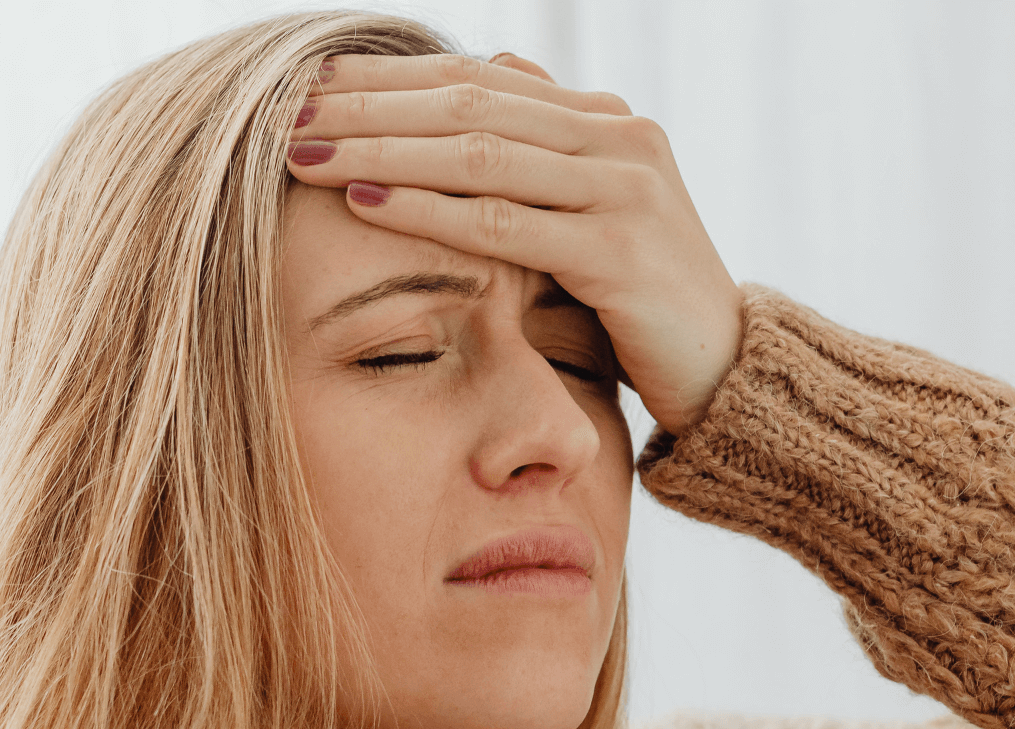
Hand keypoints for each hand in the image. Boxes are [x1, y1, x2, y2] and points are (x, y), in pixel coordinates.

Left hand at [286, 53, 744, 434]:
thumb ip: (545, 148)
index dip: (389, 79)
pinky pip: (504, 223)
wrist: (728, 375)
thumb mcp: (593, 216)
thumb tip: (489, 68)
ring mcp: (625, 191)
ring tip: (305, 154)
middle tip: (285, 114)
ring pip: (478, 154)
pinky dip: (427, 210)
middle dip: (370, 107)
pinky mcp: (620, 253)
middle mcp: (620, 139)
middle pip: (468, 104)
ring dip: (382, 149)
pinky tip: (366, 203)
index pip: (478, 79)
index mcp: (607, 122)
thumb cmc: (643, 305)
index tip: (308, 86)